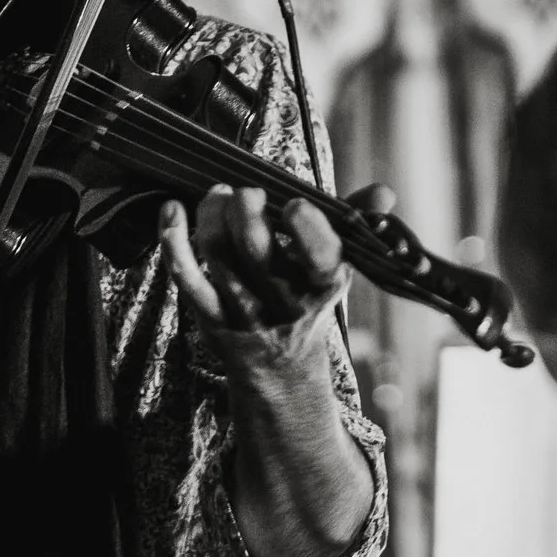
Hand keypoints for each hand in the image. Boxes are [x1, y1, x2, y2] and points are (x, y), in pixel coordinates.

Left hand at [160, 184, 370, 360]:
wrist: (280, 366)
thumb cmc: (307, 295)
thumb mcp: (335, 264)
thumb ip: (356, 221)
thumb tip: (385, 192)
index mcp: (325, 285)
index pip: (321, 258)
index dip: (307, 230)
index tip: (296, 203)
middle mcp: (285, 302)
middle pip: (258, 254)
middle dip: (247, 215)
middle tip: (245, 190)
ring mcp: (244, 313)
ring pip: (219, 258)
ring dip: (212, 217)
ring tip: (218, 194)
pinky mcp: (210, 317)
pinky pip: (186, 277)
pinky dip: (174, 240)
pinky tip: (171, 209)